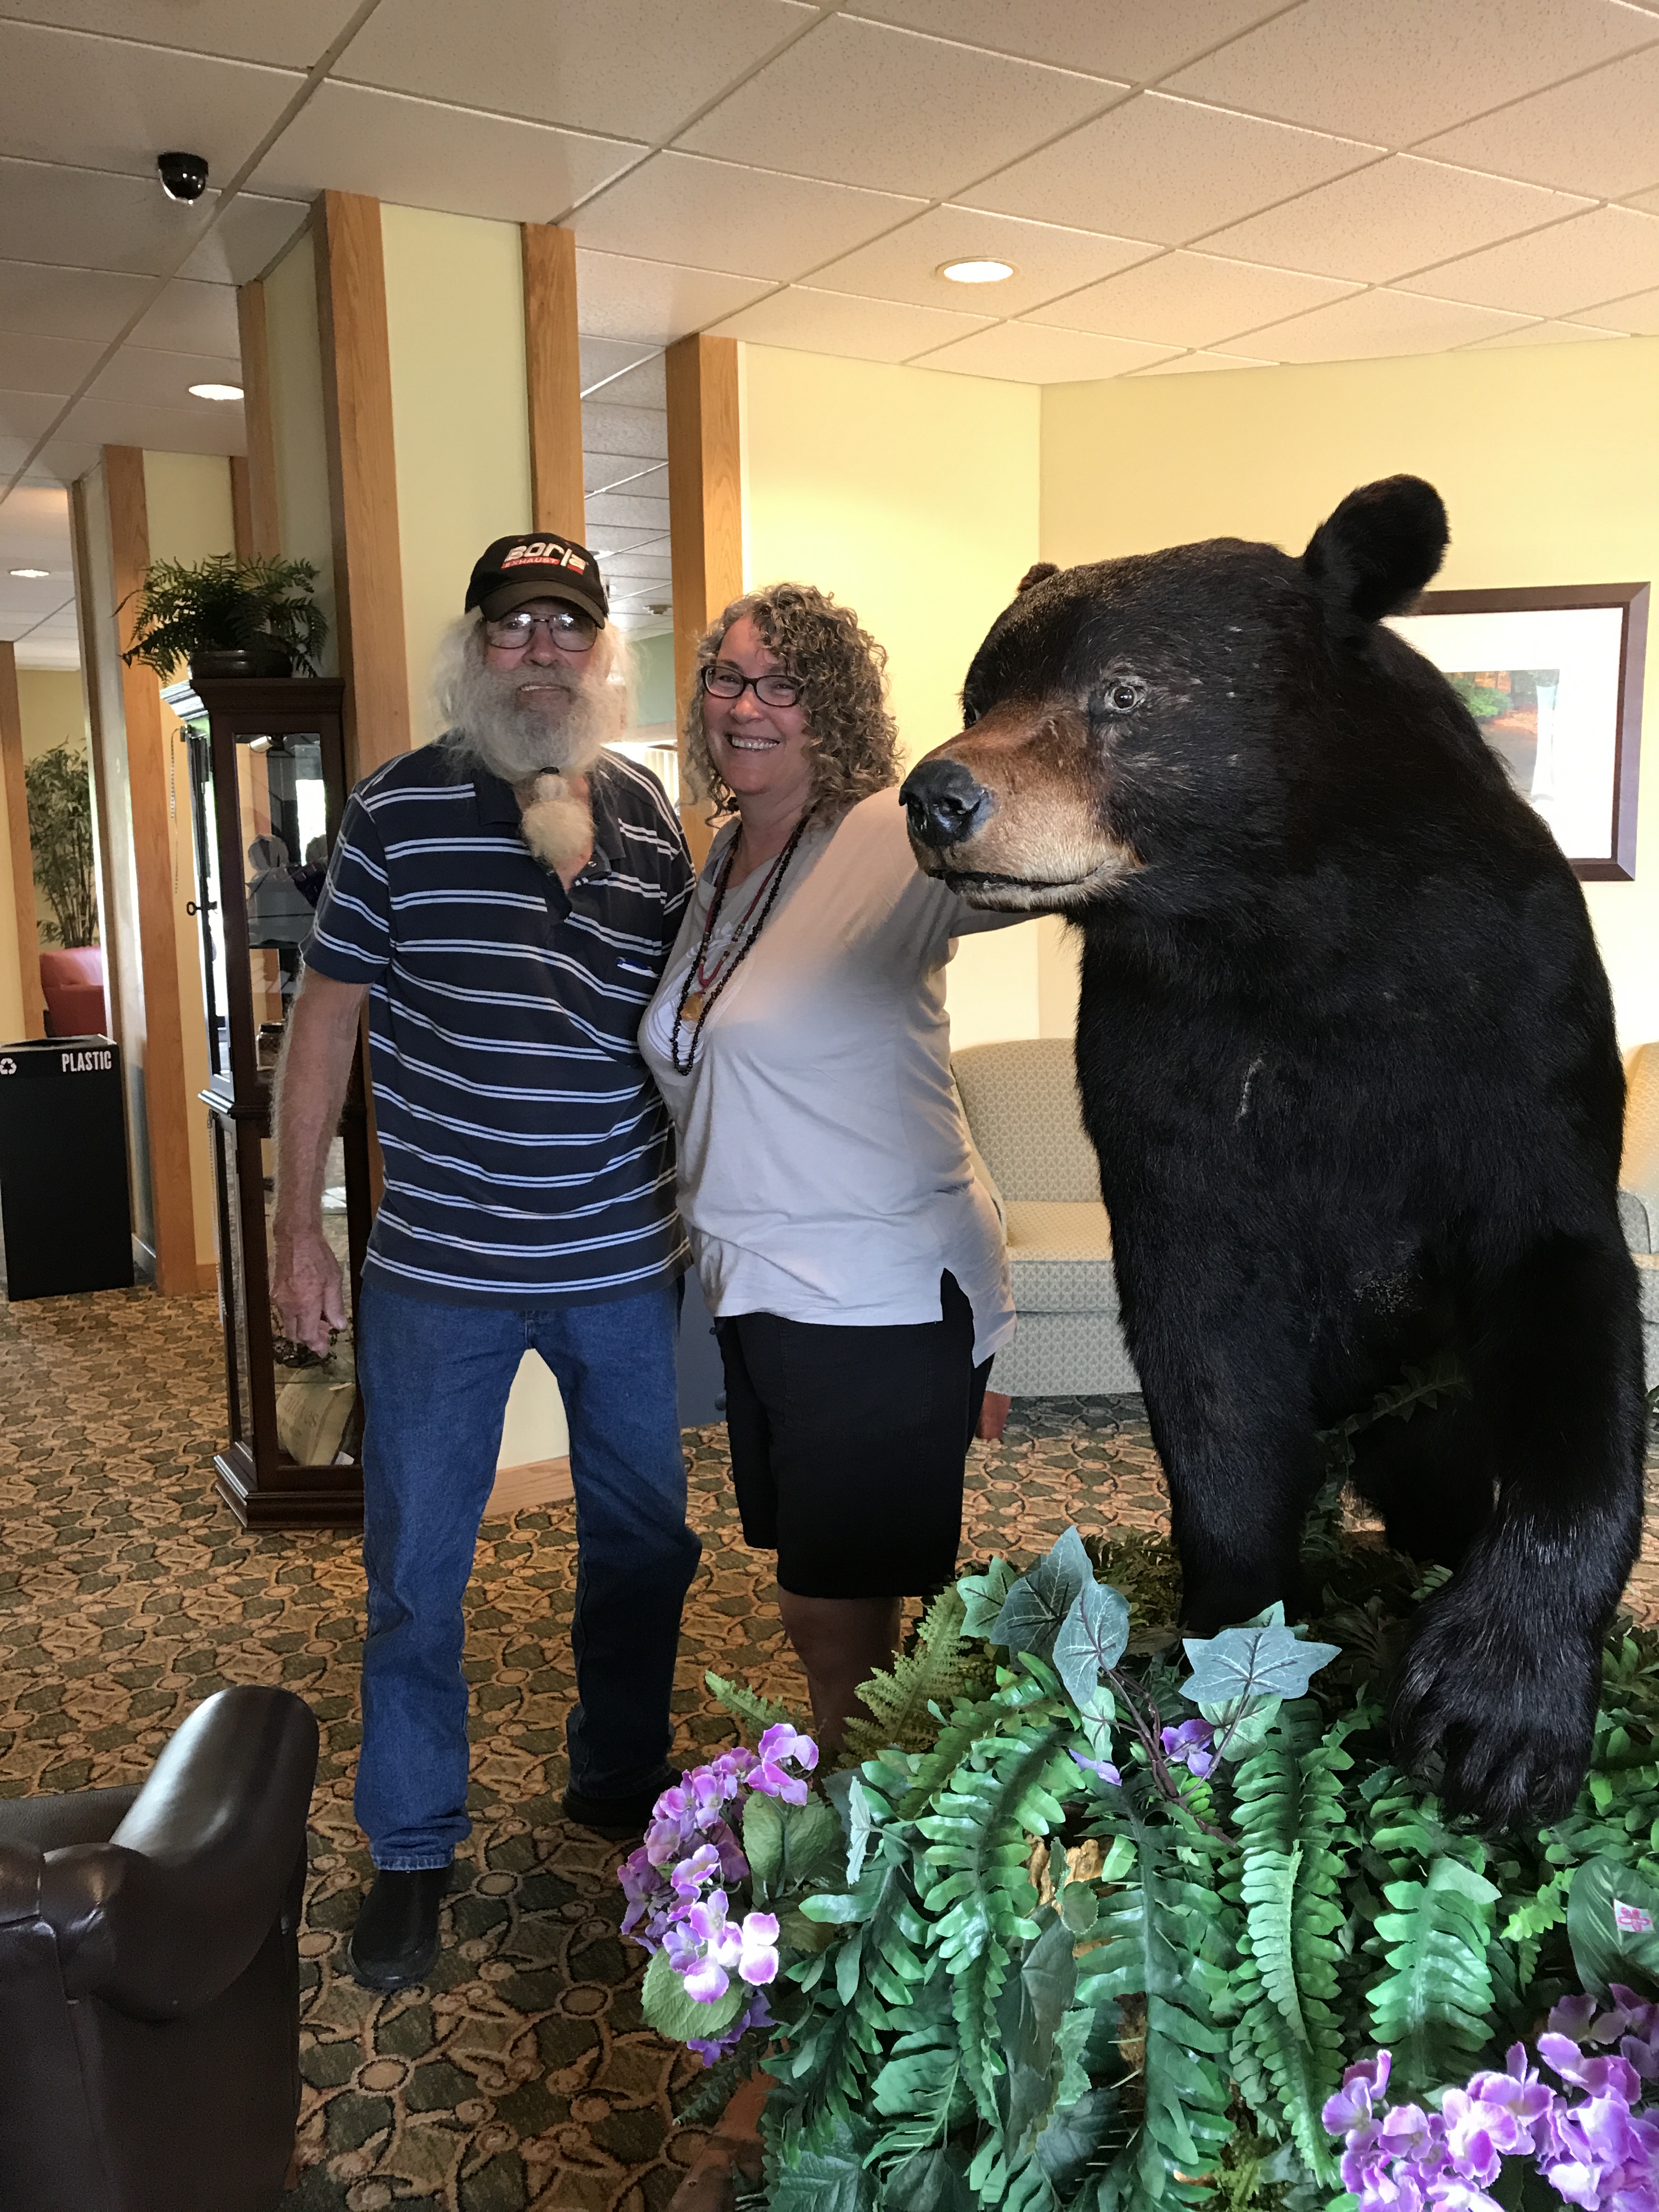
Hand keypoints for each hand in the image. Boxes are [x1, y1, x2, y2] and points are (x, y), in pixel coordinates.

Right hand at [269, 1221, 345, 1357]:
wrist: (296, 1239)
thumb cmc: (317, 1257)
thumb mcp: (334, 1281)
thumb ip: (335, 1306)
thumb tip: (339, 1326)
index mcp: (304, 1305)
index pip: (307, 1335)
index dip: (316, 1345)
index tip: (324, 1350)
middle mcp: (288, 1306)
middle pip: (295, 1335)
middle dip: (309, 1338)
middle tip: (325, 1333)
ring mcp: (279, 1299)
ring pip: (288, 1324)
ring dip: (302, 1327)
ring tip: (320, 1318)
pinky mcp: (275, 1293)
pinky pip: (285, 1312)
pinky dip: (296, 1316)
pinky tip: (309, 1308)